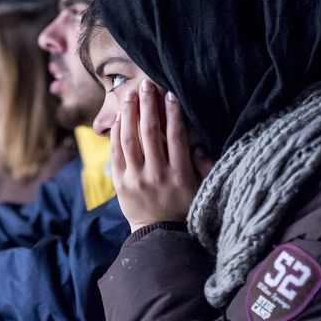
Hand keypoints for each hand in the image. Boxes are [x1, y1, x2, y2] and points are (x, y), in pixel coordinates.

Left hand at [111, 80, 211, 231]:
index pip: (176, 136)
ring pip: (130, 139)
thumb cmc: (185, 209)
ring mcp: (136, 179)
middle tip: (146, 85)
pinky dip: (117, 133)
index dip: (173, 112)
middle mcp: (156, 175)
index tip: (170, 94)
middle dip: (148, 105)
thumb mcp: (202, 189)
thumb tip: (197, 144)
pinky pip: (116, 152)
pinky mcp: (121, 183)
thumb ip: (203, 165)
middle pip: (150, 131)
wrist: (160, 236)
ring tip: (130, 96)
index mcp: (180, 175)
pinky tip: (120, 118)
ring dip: (130, 114)